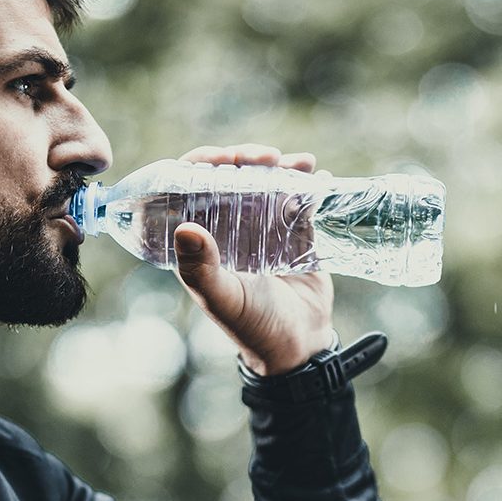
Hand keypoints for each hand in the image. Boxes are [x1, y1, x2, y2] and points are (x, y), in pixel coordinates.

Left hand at [172, 144, 336, 375]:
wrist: (299, 344)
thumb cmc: (251, 325)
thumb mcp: (222, 298)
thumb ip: (199, 269)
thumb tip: (184, 228)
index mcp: (199, 239)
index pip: (188, 186)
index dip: (200, 164)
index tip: (220, 158)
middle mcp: (227, 226)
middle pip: (229, 175)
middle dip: (245, 157)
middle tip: (265, 156)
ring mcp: (261, 225)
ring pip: (264, 180)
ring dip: (279, 164)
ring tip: (296, 162)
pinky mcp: (294, 229)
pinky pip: (298, 195)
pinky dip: (307, 180)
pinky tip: (317, 173)